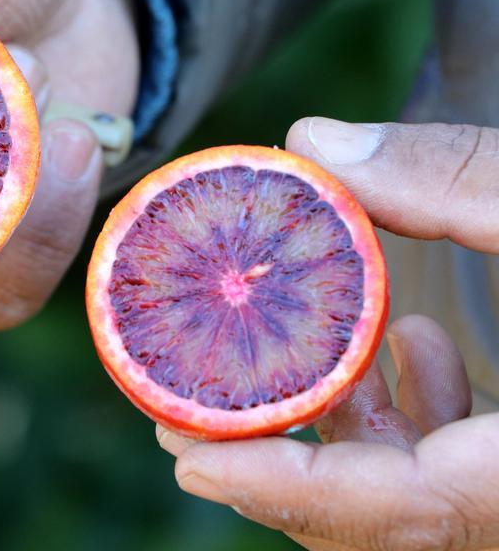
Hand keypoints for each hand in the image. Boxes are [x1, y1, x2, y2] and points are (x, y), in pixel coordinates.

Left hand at [157, 117, 498, 550]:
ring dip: (349, 425)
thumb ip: (454, 176)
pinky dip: (421, 412)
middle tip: (189, 416)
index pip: (397, 509)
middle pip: (385, 514)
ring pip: (421, 491)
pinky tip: (412, 340)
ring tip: (295, 352)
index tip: (188, 462)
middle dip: (282, 464)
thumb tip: (314, 143)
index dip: (283, 490)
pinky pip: (468, 464)